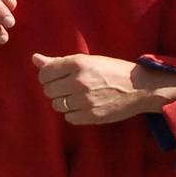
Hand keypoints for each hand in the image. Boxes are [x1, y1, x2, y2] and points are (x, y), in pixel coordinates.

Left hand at [33, 52, 175, 123]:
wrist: (141, 88)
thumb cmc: (114, 71)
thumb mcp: (88, 60)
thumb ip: (59, 62)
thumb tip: (35, 58)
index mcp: (78, 63)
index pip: (45, 73)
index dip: (48, 76)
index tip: (57, 77)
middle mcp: (79, 81)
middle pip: (48, 91)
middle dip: (56, 89)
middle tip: (70, 87)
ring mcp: (84, 100)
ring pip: (57, 105)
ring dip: (64, 102)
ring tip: (78, 96)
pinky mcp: (91, 116)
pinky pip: (69, 118)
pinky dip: (73, 113)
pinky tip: (84, 106)